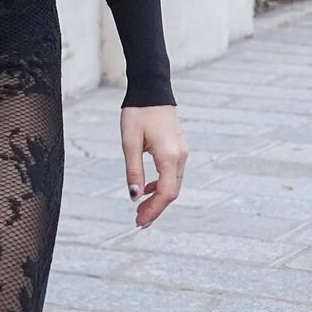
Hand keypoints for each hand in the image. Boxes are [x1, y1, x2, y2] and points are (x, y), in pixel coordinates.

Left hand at [121, 104, 187, 227]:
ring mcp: (182, 152)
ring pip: (173, 184)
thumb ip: (133, 170)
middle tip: (138, 221)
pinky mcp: (178, 149)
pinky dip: (161, 185)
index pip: (166, 192)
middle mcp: (180, 156)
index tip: (139, 221)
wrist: (152, 90)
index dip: (153, 210)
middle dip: (156, 208)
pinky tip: (146, 189)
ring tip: (140, 209)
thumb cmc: (138, 113)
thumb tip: (134, 196)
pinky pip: (172, 174)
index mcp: (169, 156)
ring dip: (158, 198)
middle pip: (172, 192)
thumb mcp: (129, 142)